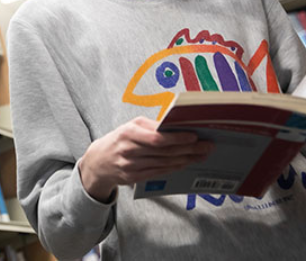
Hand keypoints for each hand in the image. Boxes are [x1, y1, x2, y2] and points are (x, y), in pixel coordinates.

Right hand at [78, 116, 213, 201]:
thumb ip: (151, 127)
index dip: (177, 138)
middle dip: (189, 149)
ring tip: (201, 154)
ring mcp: (132, 166)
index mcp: (128, 133)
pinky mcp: (134, 177)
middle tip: (207, 146)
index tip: (194, 135)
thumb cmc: (119, 140)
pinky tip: (186, 163)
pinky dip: (175, 167)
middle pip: (165, 151)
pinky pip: (160, 172)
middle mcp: (129, 150)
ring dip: (187, 159)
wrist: (98, 161)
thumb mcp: (130, 127)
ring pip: (165, 163)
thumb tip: (176, 126)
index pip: (157, 138)